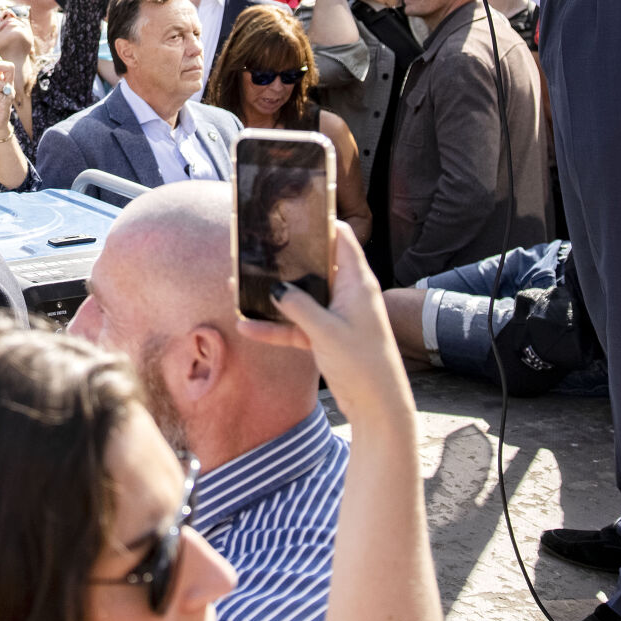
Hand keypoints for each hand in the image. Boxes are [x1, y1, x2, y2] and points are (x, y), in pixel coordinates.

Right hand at [236, 221, 410, 423]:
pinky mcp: (328, 338)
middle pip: (316, 266)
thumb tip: (275, 286)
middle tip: (258, 247)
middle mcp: (348, 294)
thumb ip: (298, 305)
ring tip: (241, 284)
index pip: (341, 238)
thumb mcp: (326, 331)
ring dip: (275, 295)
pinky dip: (276, 327)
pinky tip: (247, 327)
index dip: (321, 222)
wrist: (378, 408)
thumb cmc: (363, 364)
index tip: (292, 212)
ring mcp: (337, 316)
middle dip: (288, 259)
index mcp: (357, 282)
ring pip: (302, 298)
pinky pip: (297, 326)